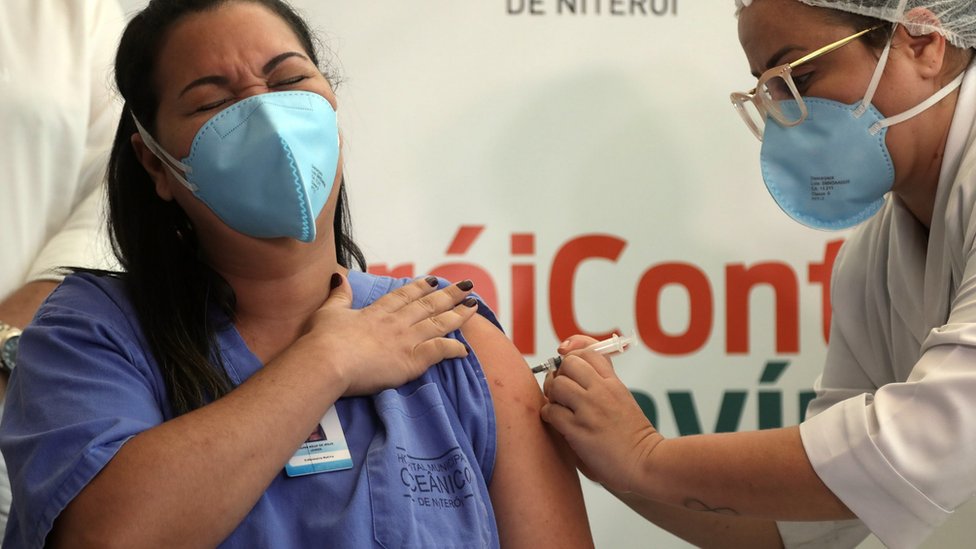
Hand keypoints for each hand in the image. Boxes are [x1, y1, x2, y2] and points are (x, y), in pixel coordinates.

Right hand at [298, 273, 478, 395]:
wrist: (328, 362)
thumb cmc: (323, 340)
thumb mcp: (329, 312)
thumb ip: (339, 295)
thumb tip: (339, 276)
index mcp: (377, 311)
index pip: (404, 296)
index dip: (421, 288)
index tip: (434, 281)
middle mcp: (396, 322)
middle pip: (428, 305)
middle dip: (450, 295)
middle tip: (467, 286)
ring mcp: (406, 339)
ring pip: (439, 324)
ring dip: (458, 315)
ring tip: (474, 306)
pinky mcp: (412, 360)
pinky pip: (439, 351)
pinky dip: (454, 349)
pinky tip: (465, 349)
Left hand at [541, 335, 662, 493]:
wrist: (646, 462)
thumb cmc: (634, 438)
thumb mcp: (623, 400)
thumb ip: (604, 386)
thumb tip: (580, 376)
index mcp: (613, 383)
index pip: (589, 351)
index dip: (573, 355)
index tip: (568, 368)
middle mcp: (602, 391)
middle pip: (569, 363)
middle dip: (559, 374)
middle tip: (561, 390)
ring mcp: (590, 409)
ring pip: (557, 384)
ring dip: (552, 395)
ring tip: (558, 407)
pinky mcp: (579, 429)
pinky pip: (551, 411)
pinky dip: (549, 415)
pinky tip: (557, 423)